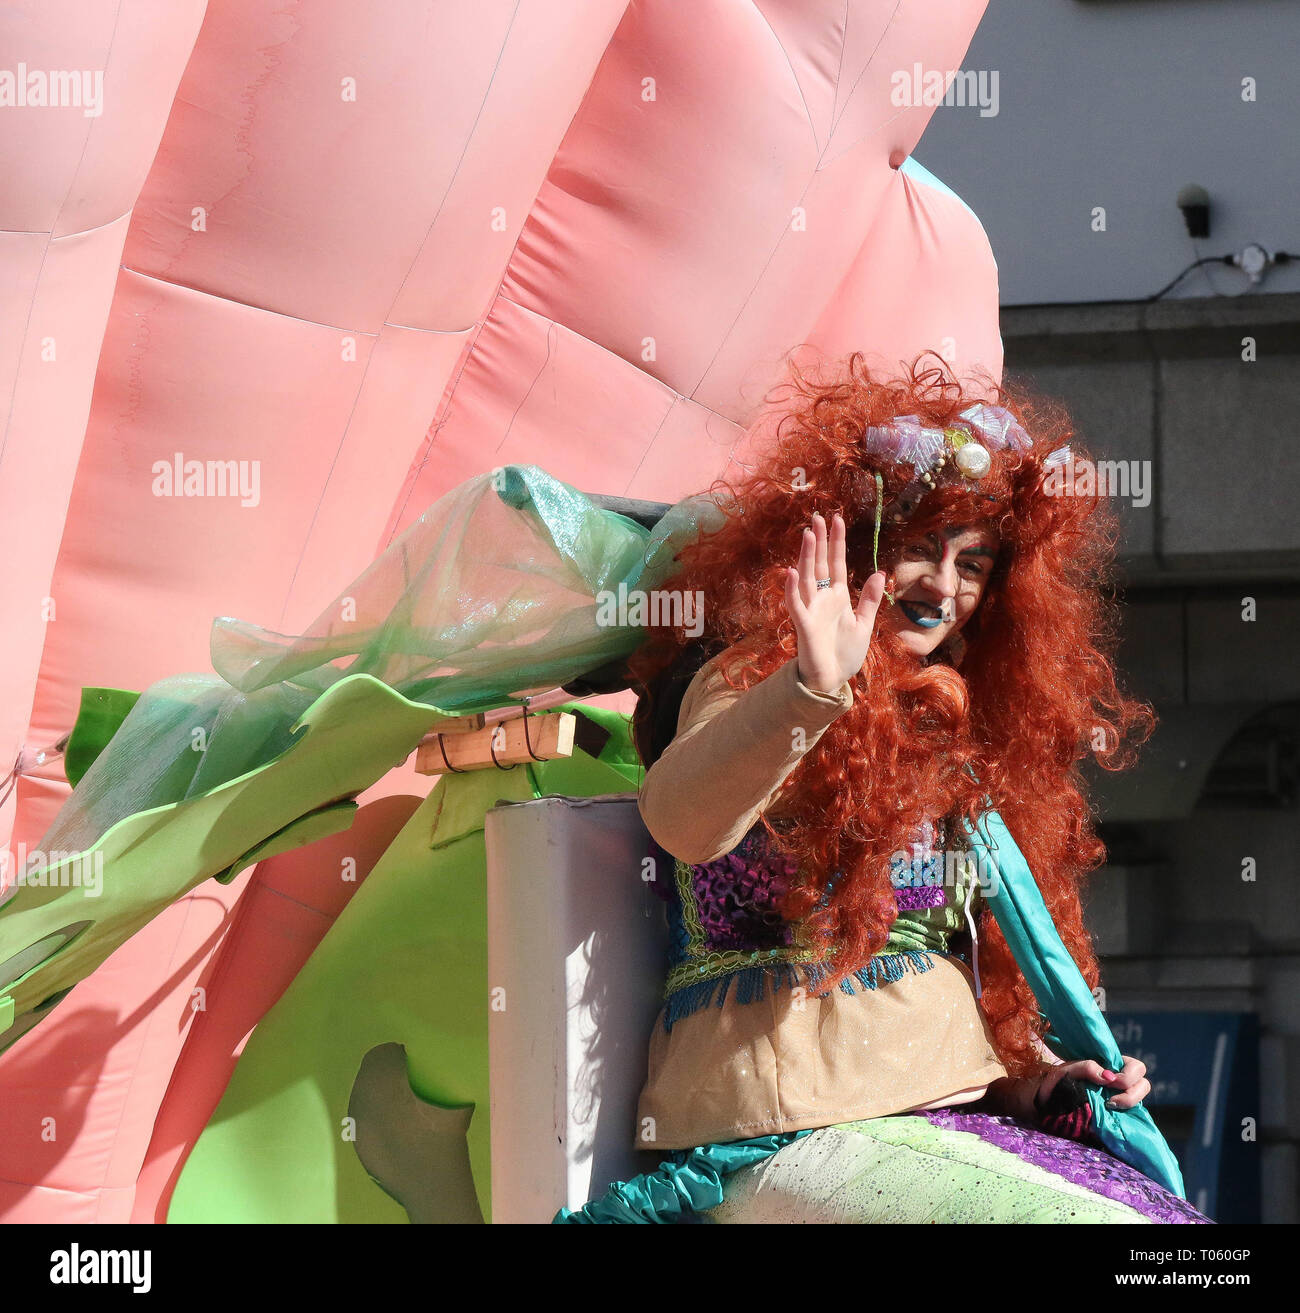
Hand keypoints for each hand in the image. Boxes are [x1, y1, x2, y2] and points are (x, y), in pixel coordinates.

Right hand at [783, 512, 886, 693]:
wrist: (832, 679)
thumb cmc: (845, 653)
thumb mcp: (864, 624)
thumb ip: (870, 599)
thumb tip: (880, 573)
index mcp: (838, 597)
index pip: (837, 563)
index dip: (837, 542)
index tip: (837, 519)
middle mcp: (823, 599)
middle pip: (820, 564)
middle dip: (820, 541)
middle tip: (817, 517)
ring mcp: (811, 610)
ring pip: (807, 578)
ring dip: (807, 557)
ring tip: (808, 535)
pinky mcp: (803, 625)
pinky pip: (795, 604)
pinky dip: (792, 589)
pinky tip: (791, 572)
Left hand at [1036, 1054, 1149, 1111]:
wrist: (1044, 1102)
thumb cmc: (1055, 1081)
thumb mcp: (1067, 1069)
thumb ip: (1086, 1067)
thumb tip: (1109, 1077)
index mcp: (1110, 1066)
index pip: (1136, 1067)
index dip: (1129, 1075)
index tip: (1111, 1083)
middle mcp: (1118, 1082)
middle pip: (1144, 1084)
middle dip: (1132, 1092)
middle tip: (1111, 1100)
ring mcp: (1118, 1099)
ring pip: (1141, 1101)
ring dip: (1129, 1103)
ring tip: (1109, 1106)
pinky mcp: (1116, 1116)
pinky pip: (1131, 1116)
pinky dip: (1126, 1117)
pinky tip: (1112, 1117)